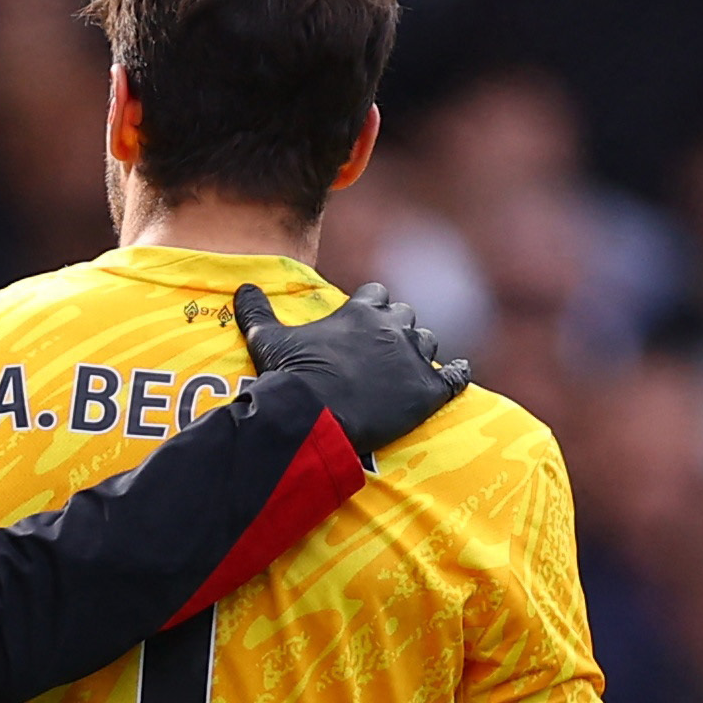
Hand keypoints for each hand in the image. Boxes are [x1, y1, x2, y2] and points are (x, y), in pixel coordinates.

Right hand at [229, 279, 467, 458]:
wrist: (316, 415)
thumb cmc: (292, 376)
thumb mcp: (268, 340)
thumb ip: (257, 311)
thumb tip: (242, 287)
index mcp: (360, 312)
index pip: (376, 294)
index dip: (372, 306)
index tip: (366, 318)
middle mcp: (392, 328)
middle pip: (405, 316)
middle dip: (397, 328)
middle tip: (386, 346)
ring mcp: (412, 358)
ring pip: (428, 342)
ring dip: (420, 350)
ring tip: (411, 364)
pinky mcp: (427, 391)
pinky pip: (454, 377)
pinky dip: (458, 373)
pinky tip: (460, 372)